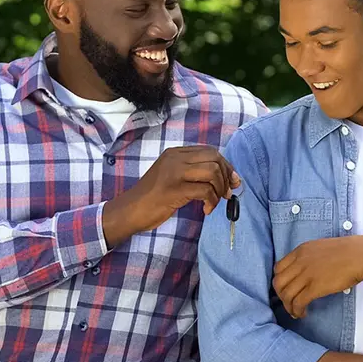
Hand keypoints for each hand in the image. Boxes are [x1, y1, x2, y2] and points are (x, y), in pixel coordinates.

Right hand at [103, 145, 239, 246]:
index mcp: (175, 153)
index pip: (209, 151)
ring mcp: (174, 173)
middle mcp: (175, 158)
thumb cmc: (152, 197)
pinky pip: (205, 191)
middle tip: (227, 193)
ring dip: (220, 189)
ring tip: (216, 202)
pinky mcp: (175, 189)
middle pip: (214, 158)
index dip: (226, 165)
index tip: (232, 181)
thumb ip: (191, 172)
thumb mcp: (171, 176)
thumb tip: (224, 178)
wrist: (130, 210)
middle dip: (227, 176)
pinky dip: (212, 201)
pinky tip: (207, 210)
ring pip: (212, 172)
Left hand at [273, 236, 362, 317]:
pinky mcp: (315, 287)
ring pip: (286, 294)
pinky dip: (297, 311)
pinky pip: (298, 302)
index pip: (278, 268)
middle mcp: (300, 262)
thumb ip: (310, 258)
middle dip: (281, 296)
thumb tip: (306, 272)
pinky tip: (303, 314)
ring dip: (288, 306)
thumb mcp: (321, 248)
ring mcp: (306, 274)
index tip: (286, 289)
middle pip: (278, 282)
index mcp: (300, 250)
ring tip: (295, 312)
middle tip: (289, 303)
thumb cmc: (348, 252)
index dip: (279, 281)